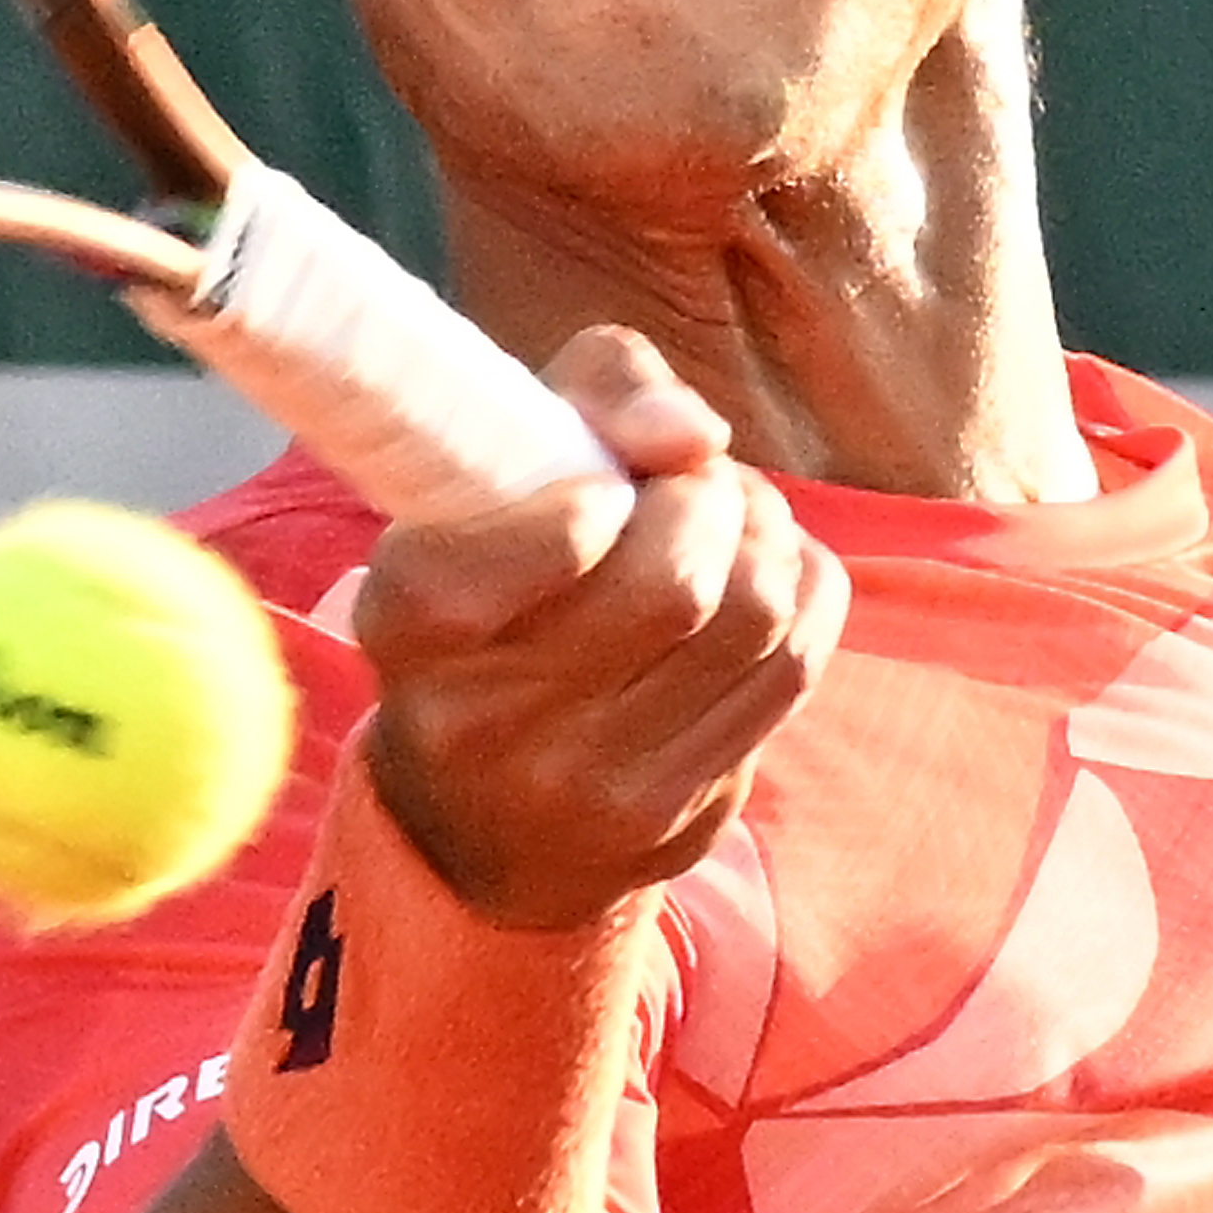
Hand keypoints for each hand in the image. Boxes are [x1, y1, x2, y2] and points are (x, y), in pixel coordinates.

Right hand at [355, 327, 848, 930]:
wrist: (475, 816)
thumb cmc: (495, 587)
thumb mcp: (495, 471)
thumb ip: (599, 392)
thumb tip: (697, 434)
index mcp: (412, 622)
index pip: (559, 536)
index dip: (608, 489)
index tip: (605, 484)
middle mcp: (485, 723)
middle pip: (676, 582)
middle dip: (709, 500)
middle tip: (689, 485)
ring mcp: (589, 788)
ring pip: (753, 619)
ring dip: (764, 537)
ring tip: (728, 521)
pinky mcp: (677, 820)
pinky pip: (793, 669)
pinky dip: (800, 591)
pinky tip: (762, 576)